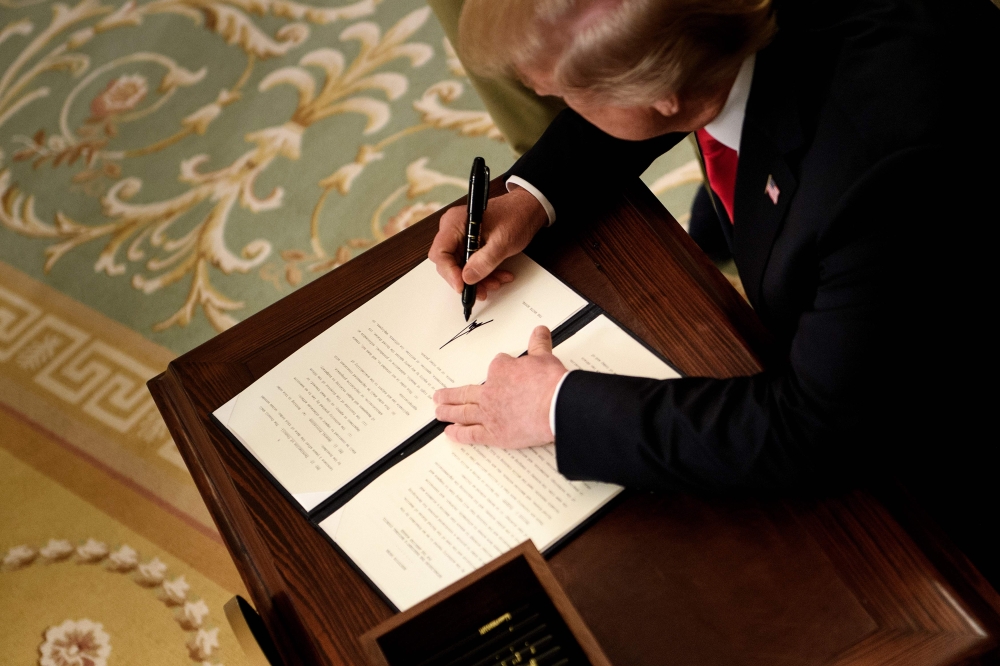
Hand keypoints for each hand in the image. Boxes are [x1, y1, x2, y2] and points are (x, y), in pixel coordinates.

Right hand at [428, 186, 548, 298]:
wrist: (527, 210)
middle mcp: (453, 230)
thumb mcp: (502, 241)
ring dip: (478, 279)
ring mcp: (461, 238)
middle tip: (482, 290)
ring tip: (496, 281)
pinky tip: (498, 275)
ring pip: (460, 268)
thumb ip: (485, 260)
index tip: (462, 286)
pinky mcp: (470, 245)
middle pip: (448, 263)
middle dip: (466, 279)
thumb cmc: (516, 216)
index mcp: (455, 222)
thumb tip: (468, 278)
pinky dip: (484, 273)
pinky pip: (470, 265)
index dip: (449, 272)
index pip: (440, 253)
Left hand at [434, 327, 566, 447]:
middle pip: (466, 392)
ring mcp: (489, 414)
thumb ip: (539, 344)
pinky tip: (450, 433)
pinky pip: (471, 434)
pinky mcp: (493, 434)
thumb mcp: (544, 357)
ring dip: (449, 411)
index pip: (496, 367)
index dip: (500, 370)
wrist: (555, 406)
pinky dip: (459, 433)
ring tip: (439, 411)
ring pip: (463, 412)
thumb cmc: (550, 383)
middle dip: (451, 394)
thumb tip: (540, 331)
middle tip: (439, 396)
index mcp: (501, 370)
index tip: (503, 372)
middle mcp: (490, 392)